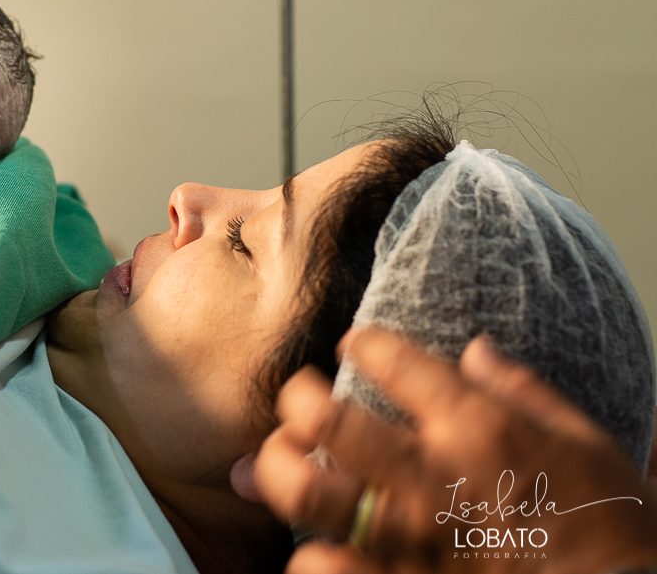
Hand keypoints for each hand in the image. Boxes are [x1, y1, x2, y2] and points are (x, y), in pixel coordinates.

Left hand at [231, 329, 656, 573]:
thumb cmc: (613, 529)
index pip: (390, 359)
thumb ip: (522, 391)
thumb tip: (475, 350)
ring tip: (285, 461)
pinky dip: (308, 556)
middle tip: (300, 400)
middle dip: (297, 399)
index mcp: (477, 429)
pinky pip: (322, 569)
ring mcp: (409, 538)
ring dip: (280, 468)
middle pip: (324, 419)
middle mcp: (431, 477)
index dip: (361, 343)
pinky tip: (314, 545)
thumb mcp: (586, 442)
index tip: (353, 343)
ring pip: (305, 491)